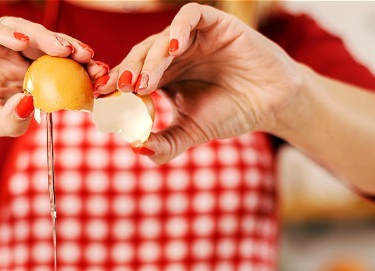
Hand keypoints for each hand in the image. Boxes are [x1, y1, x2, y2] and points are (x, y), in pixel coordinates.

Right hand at [0, 13, 104, 138]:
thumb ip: (13, 119)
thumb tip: (36, 105)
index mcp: (19, 74)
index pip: (55, 68)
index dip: (77, 71)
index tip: (99, 80)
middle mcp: (6, 52)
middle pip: (46, 46)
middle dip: (71, 52)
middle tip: (90, 60)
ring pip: (21, 31)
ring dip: (45, 38)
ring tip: (64, 50)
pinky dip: (4, 31)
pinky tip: (22, 41)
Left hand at [98, 3, 304, 163]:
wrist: (272, 104)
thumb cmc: (232, 114)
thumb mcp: (192, 132)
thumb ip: (165, 143)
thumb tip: (135, 150)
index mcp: (163, 76)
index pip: (131, 75)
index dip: (115, 85)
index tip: (102, 100)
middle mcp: (173, 54)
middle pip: (140, 56)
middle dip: (128, 72)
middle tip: (123, 89)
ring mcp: (192, 37)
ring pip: (161, 39)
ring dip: (150, 59)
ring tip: (146, 82)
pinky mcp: (213, 23)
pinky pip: (190, 16)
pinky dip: (179, 29)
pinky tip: (174, 47)